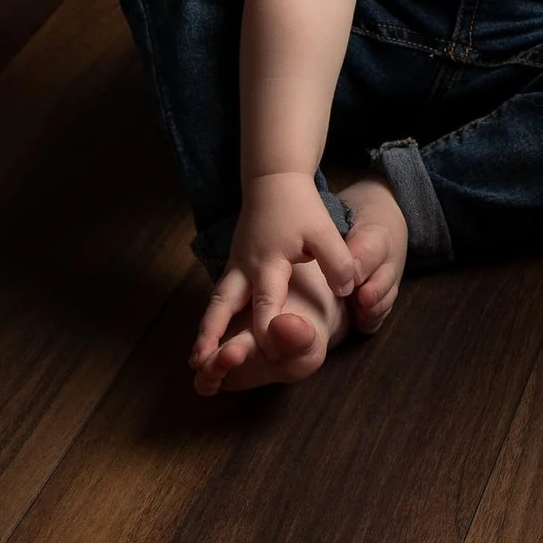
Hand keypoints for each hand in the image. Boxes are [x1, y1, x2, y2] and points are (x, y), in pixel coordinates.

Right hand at [193, 173, 359, 376]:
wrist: (273, 180)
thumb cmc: (300, 207)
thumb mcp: (325, 231)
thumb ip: (337, 262)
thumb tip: (347, 290)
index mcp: (269, 262)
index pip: (267, 302)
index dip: (268, 329)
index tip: (269, 354)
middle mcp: (246, 268)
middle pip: (223, 305)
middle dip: (211, 334)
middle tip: (199, 362)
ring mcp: (236, 266)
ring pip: (216, 301)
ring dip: (207, 328)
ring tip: (195, 357)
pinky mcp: (235, 264)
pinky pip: (221, 295)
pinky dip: (214, 315)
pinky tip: (209, 335)